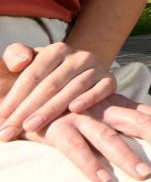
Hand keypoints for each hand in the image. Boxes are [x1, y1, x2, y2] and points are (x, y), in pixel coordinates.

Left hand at [0, 42, 115, 139]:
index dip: (14, 98)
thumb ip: (15, 55)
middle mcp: (78, 56)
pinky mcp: (110, 80)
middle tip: (9, 131)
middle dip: (26, 110)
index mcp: (55, 50)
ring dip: (51, 109)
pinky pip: (102, 89)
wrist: (78, 75)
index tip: (0, 120)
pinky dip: (90, 98)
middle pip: (50, 84)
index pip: (32, 75)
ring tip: (31, 127)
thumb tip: (20, 63)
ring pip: (73, 88)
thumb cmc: (45, 74)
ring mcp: (96, 67)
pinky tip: (75, 110)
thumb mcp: (28, 61)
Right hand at [23, 93, 150, 181]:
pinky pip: (74, 148)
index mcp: (117, 104)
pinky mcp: (56, 129)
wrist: (27, 101)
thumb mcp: (100, 112)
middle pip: (141, 122)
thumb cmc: (69, 110)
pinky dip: (88, 163)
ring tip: (145, 175)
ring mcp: (81, 117)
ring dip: (128, 156)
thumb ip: (124, 121)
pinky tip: (102, 178)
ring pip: (109, 137)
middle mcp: (104, 108)